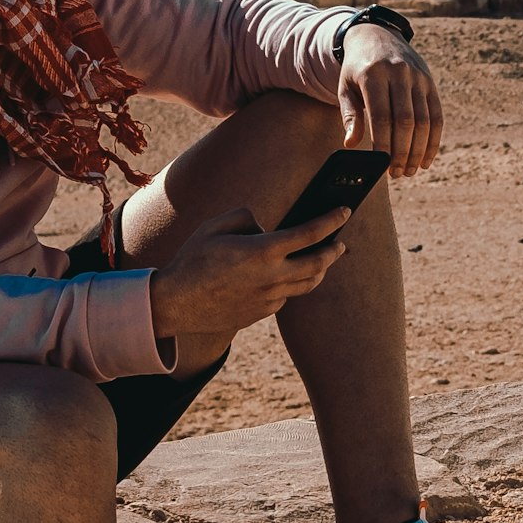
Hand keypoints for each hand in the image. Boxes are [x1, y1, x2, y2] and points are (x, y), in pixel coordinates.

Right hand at [147, 204, 350, 341]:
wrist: (176, 303)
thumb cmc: (194, 259)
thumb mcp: (216, 225)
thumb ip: (247, 218)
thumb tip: (266, 228)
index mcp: (263, 251)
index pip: (310, 232)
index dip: (331, 219)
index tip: (345, 211)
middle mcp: (272, 277)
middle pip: (319, 263)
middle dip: (335, 250)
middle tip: (341, 243)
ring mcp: (269, 298)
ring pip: (308, 284)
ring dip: (320, 270)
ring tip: (324, 260)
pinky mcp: (262, 312)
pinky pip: (286, 296)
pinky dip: (292, 283)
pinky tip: (288, 276)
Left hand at [340, 25, 442, 174]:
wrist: (377, 37)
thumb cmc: (357, 70)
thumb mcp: (345, 88)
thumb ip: (349, 115)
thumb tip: (351, 144)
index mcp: (374, 75)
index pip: (382, 116)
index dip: (383, 144)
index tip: (381, 165)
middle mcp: (399, 74)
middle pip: (406, 121)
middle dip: (402, 151)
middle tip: (397, 173)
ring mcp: (418, 78)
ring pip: (424, 121)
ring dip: (418, 150)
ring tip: (410, 170)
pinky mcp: (430, 83)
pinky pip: (436, 116)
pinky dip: (433, 140)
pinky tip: (425, 159)